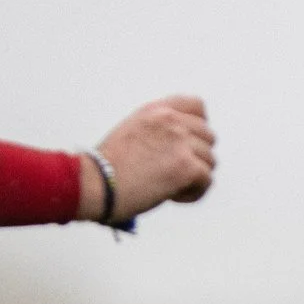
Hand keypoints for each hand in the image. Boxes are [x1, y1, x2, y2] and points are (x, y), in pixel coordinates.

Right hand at [83, 96, 215, 221]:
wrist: (93, 184)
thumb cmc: (105, 168)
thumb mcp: (132, 133)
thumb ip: (158, 132)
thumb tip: (183, 147)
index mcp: (156, 111)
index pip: (197, 106)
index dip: (199, 125)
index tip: (191, 143)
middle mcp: (171, 121)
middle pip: (208, 137)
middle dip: (196, 157)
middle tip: (173, 174)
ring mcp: (181, 142)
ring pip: (210, 161)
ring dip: (194, 177)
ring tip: (169, 187)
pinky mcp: (187, 167)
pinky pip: (207, 180)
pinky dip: (194, 193)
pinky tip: (172, 197)